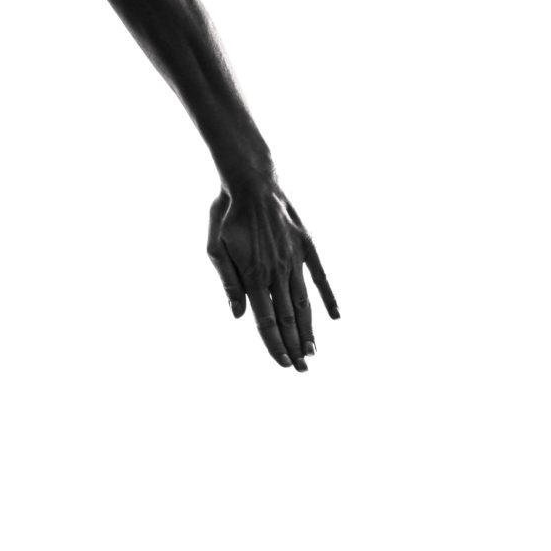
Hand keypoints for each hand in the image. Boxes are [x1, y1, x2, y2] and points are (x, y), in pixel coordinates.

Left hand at [207, 181, 337, 370]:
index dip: (274, 344)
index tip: (282, 364)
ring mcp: (295, 259)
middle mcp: (277, 271)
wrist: (251, 181)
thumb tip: (238, 315)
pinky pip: (321, 276)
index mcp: (253, 275)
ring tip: (313, 352)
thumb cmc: (226, 215)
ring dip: (308, 330)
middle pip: (287, 318)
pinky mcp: (307, 246)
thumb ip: (228, 283)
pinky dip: (329, 297)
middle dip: (294, 347)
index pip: (265, 321)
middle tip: (302, 370)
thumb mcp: (215, 249)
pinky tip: (335, 317)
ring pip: (304, 303)